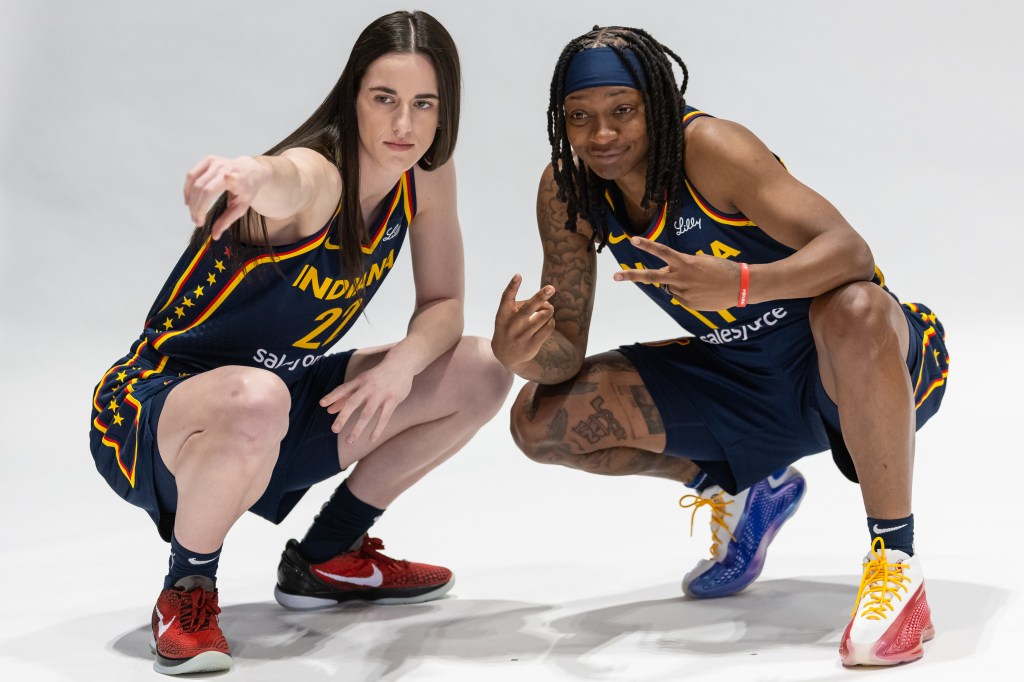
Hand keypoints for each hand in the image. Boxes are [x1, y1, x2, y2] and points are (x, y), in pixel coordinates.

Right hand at [183, 155, 269, 239]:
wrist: (250, 171)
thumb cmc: (246, 191)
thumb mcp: (242, 207)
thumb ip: (228, 220)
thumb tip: (214, 236)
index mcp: (239, 179)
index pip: (232, 180)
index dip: (229, 179)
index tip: (226, 177)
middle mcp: (226, 168)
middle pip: (204, 189)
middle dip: (197, 207)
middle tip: (197, 222)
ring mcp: (216, 162)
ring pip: (195, 182)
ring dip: (191, 200)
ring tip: (193, 214)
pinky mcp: (208, 160)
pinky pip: (192, 175)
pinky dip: (188, 189)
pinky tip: (189, 201)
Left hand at [319, 359, 413, 443]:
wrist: (401, 364)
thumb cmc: (377, 376)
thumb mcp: (361, 382)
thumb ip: (345, 395)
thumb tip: (328, 410)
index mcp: (359, 381)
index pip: (343, 389)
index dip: (333, 396)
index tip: (322, 404)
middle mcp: (368, 387)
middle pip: (353, 402)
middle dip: (343, 416)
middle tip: (334, 430)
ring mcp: (381, 394)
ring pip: (367, 413)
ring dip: (358, 428)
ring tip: (349, 441)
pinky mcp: (393, 400)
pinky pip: (384, 417)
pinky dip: (377, 429)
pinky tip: (371, 440)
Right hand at [491, 274, 555, 369]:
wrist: (504, 354)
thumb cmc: (510, 326)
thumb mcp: (509, 315)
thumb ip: (525, 304)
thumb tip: (547, 301)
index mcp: (503, 314)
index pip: (506, 298)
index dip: (512, 286)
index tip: (518, 275)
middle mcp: (512, 325)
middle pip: (528, 308)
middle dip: (540, 297)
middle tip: (551, 288)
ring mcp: (522, 336)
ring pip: (544, 316)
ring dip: (549, 310)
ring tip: (547, 310)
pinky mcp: (532, 345)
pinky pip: (548, 327)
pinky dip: (551, 321)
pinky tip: (548, 321)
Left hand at [612, 236, 742, 309]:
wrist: (739, 286)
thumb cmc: (722, 269)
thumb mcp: (701, 261)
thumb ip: (682, 266)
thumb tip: (669, 276)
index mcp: (684, 262)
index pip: (662, 252)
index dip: (647, 245)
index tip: (633, 239)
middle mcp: (680, 277)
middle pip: (650, 276)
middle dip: (631, 275)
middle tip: (615, 275)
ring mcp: (682, 292)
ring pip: (670, 287)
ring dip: (677, 283)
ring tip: (698, 282)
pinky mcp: (688, 304)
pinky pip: (680, 297)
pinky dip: (687, 293)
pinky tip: (702, 291)